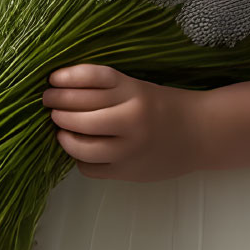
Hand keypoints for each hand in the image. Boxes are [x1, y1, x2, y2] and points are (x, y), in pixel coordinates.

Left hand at [41, 64, 208, 181]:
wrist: (201, 134)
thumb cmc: (167, 106)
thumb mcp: (140, 88)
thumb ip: (108, 91)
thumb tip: (65, 93)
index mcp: (134, 90)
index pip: (91, 79)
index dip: (67, 78)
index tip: (52, 79)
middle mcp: (130, 117)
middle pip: (81, 112)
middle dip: (57, 106)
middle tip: (48, 102)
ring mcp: (129, 147)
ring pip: (81, 144)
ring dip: (63, 135)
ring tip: (59, 128)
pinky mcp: (128, 171)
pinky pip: (91, 167)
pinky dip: (80, 158)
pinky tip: (80, 150)